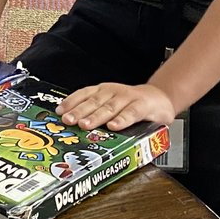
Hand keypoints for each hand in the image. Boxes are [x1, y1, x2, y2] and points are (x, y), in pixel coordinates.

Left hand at [57, 83, 175, 131]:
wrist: (159, 98)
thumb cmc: (131, 104)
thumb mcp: (111, 104)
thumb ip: (97, 113)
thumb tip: (74, 127)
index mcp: (102, 91)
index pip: (83, 94)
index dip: (71, 102)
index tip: (59, 112)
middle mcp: (112, 92)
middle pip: (93, 102)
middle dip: (79, 111)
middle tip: (68, 120)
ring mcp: (127, 98)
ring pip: (109, 108)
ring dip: (95, 116)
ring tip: (85, 125)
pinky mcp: (142, 106)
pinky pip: (131, 113)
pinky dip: (122, 120)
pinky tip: (114, 126)